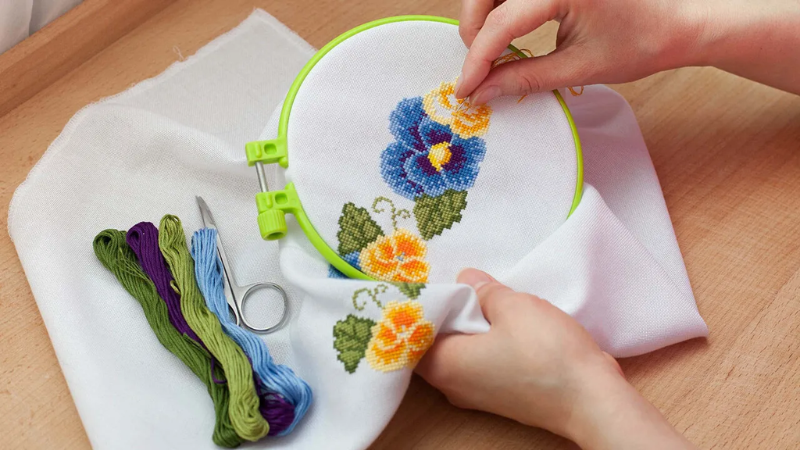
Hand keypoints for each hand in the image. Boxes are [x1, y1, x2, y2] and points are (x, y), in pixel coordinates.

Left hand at [416, 269, 695, 448]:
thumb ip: (483, 291)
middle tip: (447, 281)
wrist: (592, 400)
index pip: (409, 336)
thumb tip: (466, 279)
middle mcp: (452, 386)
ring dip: (463, 328)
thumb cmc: (547, 353)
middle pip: (432, 345)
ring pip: (457, 354)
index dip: (415, 307)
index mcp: (444, 366)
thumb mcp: (513, 307)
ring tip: (471, 294)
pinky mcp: (500, 396)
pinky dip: (480, 342)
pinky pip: (478, 363)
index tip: (422, 280)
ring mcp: (477, 395)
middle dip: (440, 314)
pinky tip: (494, 319)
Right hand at [455, 0, 799, 102]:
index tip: (465, 88)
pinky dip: (502, 10)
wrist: (678, 23)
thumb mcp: (580, 67)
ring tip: (492, 53)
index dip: (478, 59)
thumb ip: (524, 77)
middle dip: (475, 31)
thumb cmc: (640, 43)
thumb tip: (483, 91)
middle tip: (478, 69)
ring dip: (484, 18)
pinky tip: (508, 34)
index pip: (503, 21)